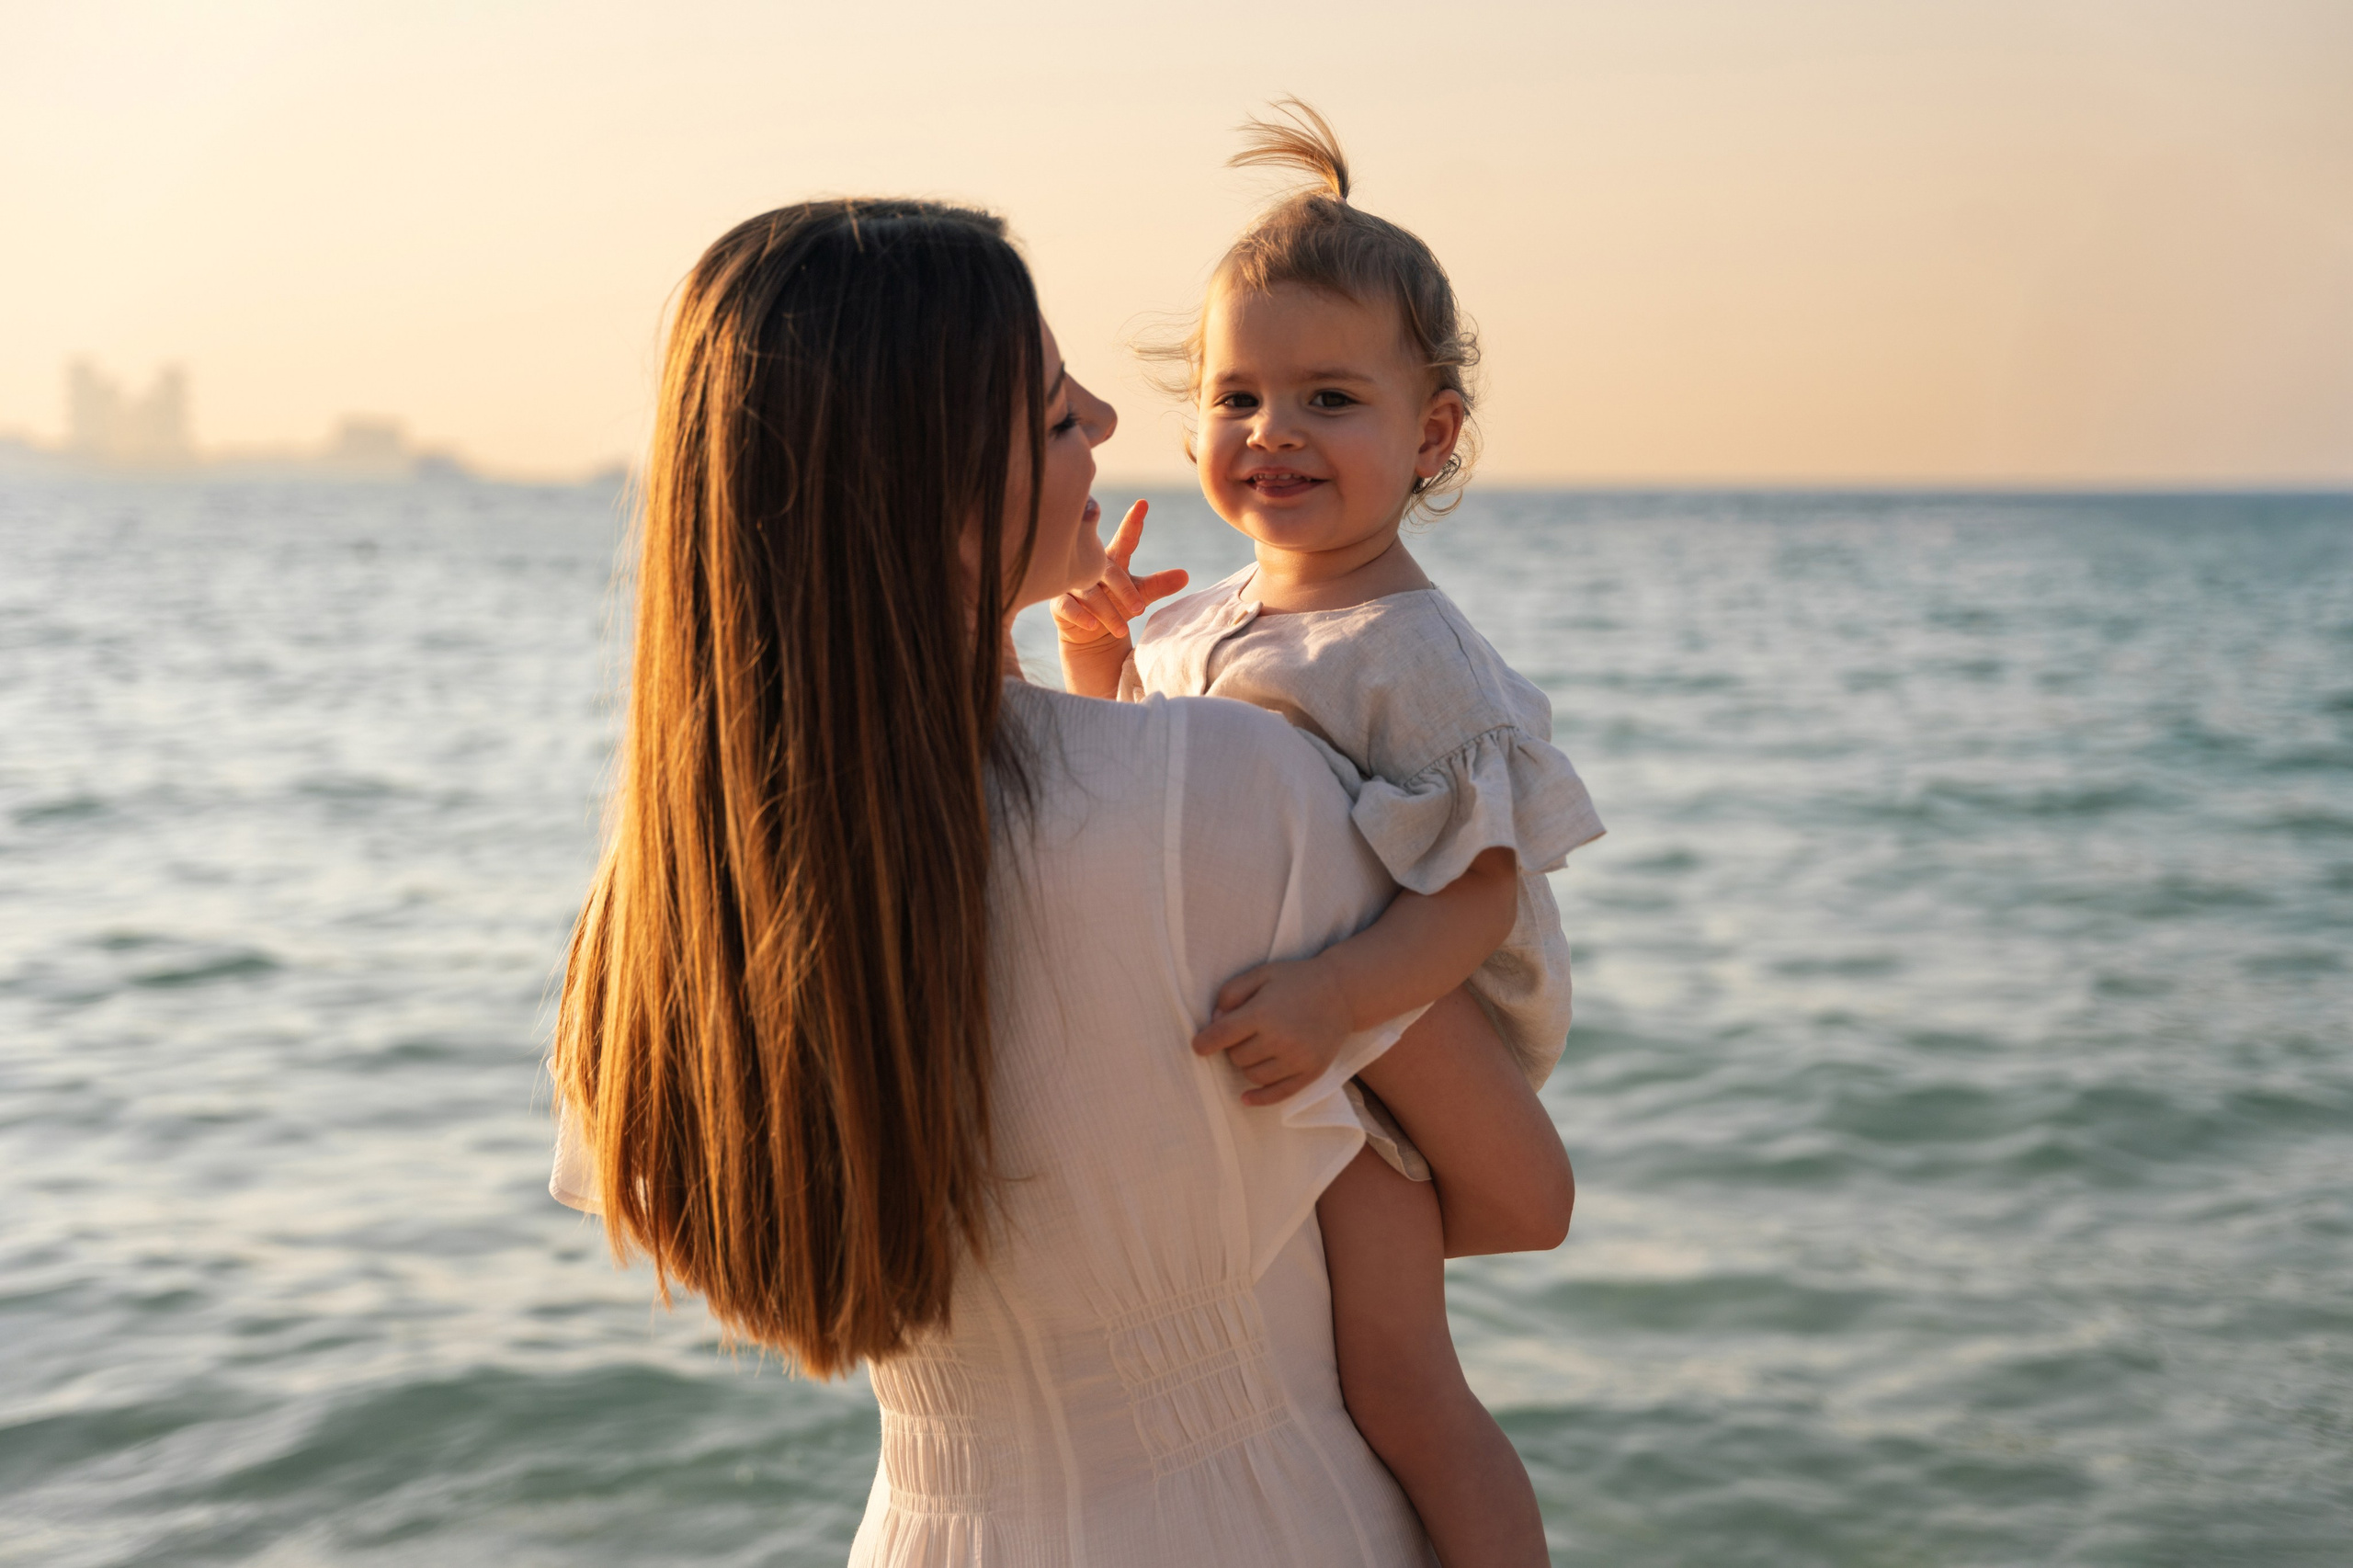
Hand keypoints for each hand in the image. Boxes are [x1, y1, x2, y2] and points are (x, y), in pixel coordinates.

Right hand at [1051, 499, 1188, 651]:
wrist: (1089, 632)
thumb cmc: (1116, 604)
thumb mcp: (1139, 594)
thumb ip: (1159, 585)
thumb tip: (1185, 575)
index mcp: (1113, 560)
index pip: (1125, 539)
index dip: (1133, 523)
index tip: (1142, 504)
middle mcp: (1091, 567)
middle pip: (1109, 572)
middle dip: (1125, 591)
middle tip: (1139, 608)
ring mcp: (1072, 583)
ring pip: (1089, 592)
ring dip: (1107, 611)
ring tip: (1123, 629)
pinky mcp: (1059, 601)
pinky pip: (1067, 605)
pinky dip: (1080, 615)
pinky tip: (1092, 625)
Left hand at [1191, 958, 1352, 1105]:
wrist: (1343, 992)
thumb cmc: (1297, 980)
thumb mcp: (1261, 974)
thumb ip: (1231, 993)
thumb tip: (1214, 1022)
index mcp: (1263, 1013)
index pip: (1221, 1036)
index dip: (1204, 1043)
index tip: (1199, 1046)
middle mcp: (1279, 1039)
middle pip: (1236, 1057)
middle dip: (1234, 1046)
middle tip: (1246, 1032)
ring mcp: (1296, 1059)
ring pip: (1252, 1076)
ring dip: (1247, 1065)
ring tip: (1258, 1047)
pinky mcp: (1310, 1073)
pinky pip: (1277, 1094)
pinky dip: (1258, 1098)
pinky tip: (1245, 1098)